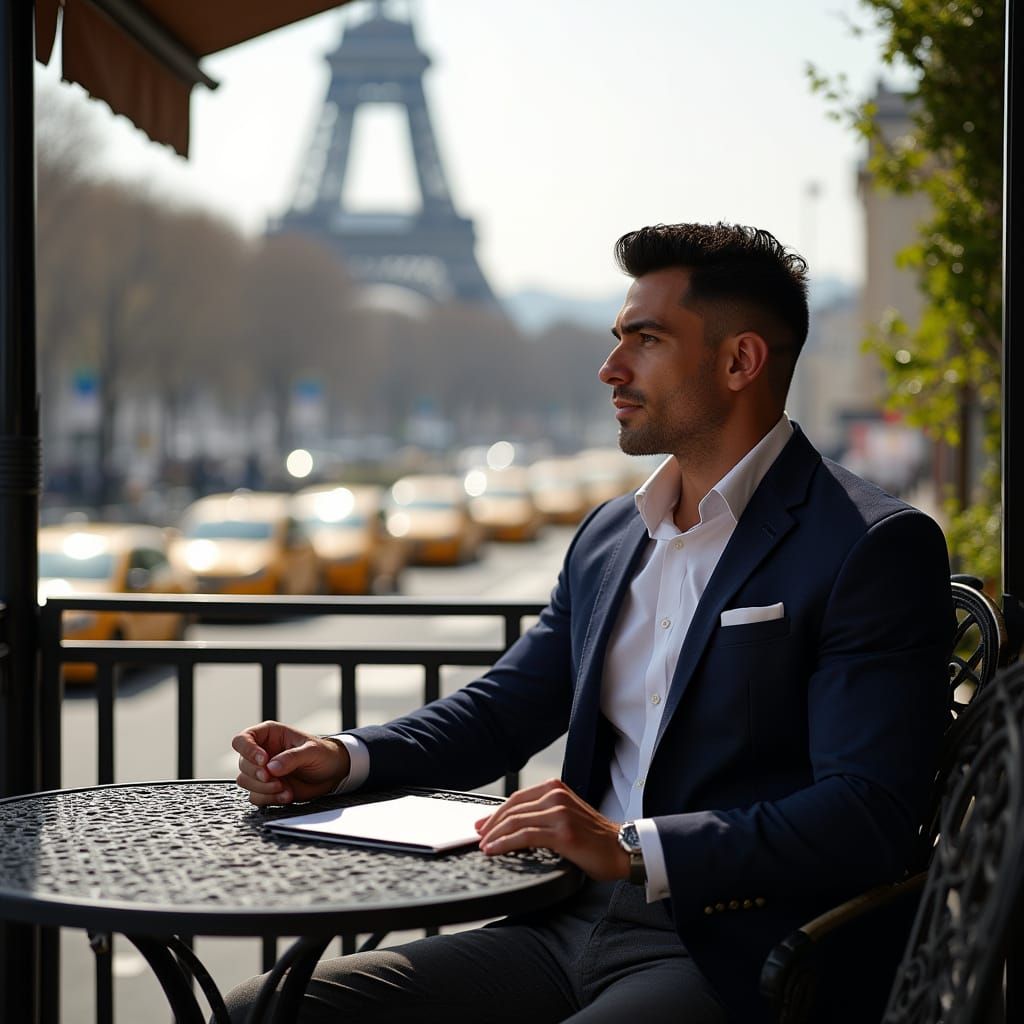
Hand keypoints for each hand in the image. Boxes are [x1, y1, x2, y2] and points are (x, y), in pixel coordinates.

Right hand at [232, 720, 350, 806]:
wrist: (332, 773)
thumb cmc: (323, 754)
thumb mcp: (312, 750)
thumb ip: (292, 757)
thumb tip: (271, 767)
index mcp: (269, 735)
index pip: (243, 739)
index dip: (248, 750)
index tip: (264, 761)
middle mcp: (262, 752)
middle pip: (242, 764)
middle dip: (257, 774)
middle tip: (275, 779)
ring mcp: (263, 772)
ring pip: (245, 781)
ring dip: (263, 788)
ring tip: (285, 789)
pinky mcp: (267, 789)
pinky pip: (256, 797)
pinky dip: (269, 799)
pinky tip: (286, 795)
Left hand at [475, 778, 629, 880]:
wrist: (622, 849)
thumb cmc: (594, 837)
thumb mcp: (566, 815)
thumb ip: (543, 813)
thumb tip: (512, 824)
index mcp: (556, 788)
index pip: (516, 798)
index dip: (496, 813)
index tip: (483, 825)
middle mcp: (556, 796)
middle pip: (512, 808)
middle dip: (491, 824)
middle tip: (479, 837)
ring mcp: (560, 813)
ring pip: (516, 822)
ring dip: (495, 835)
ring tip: (484, 846)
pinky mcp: (562, 833)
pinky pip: (525, 836)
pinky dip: (505, 843)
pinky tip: (495, 850)